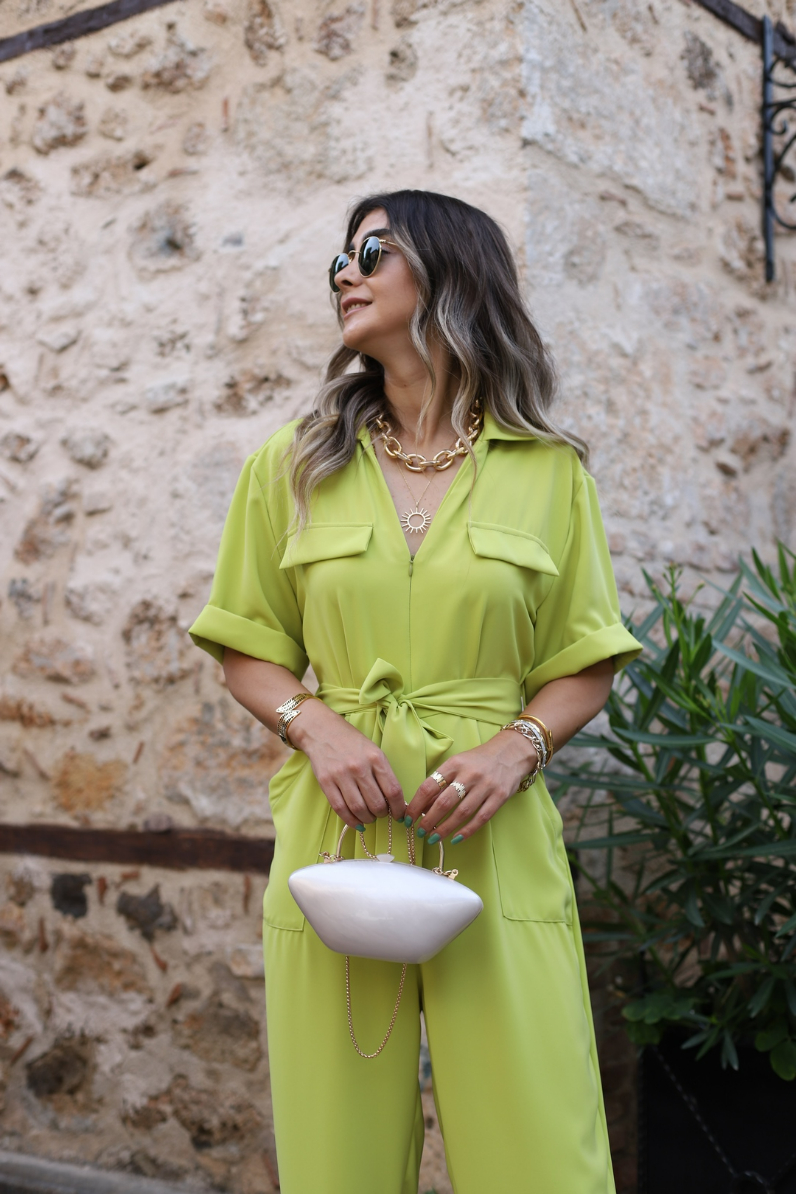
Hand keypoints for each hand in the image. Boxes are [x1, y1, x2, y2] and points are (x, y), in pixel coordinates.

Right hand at [289, 700, 405, 829]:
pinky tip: (356, 822)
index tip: (400, 814)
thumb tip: (394, 801)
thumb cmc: (352, 743)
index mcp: (376, 758)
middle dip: (382, 814)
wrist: (322, 731)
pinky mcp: (325, 782)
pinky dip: (350, 820)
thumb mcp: (374, 751)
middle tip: (382, 814)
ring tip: (369, 817)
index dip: (399, 808)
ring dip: (367, 819)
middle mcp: (359, 767)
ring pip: (359, 809)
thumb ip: (383, 773)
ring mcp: (341, 775)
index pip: (393, 790)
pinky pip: (340, 808)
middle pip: (376, 803)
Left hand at [404, 730, 537, 842]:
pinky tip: (456, 838)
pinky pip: (481, 818)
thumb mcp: (458, 763)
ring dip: (445, 828)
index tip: (408, 818)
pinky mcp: (499, 797)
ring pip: (461, 813)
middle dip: (428, 820)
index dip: (416, 805)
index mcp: (454, 764)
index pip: (429, 786)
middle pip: (444, 802)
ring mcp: (486, 786)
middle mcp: (469, 775)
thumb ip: (442, 781)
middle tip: (420, 831)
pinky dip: (467, 831)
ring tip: (434, 838)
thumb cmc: (479, 760)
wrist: (511, 752)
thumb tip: (422, 805)